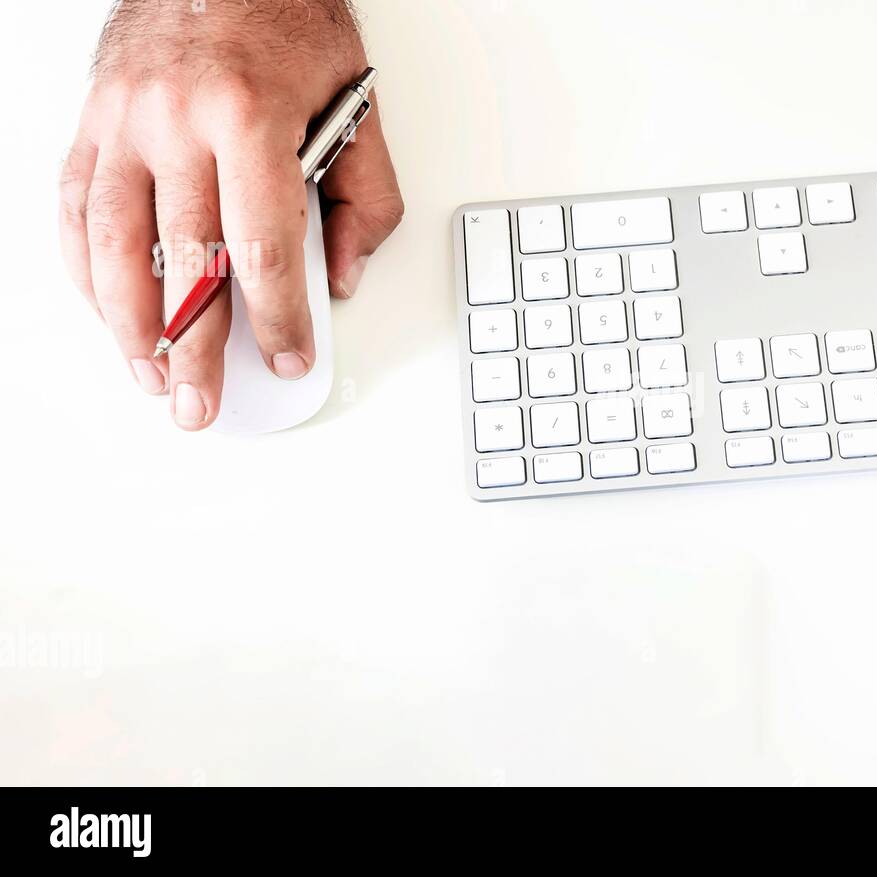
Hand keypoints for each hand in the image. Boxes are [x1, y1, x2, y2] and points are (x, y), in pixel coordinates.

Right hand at [59, 0, 403, 428]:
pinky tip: (106, 310)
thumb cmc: (289, 25)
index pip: (263, 250)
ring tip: (148, 375)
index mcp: (249, 119)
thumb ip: (366, 200)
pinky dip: (86, 267)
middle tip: (201, 403)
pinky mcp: (93, 119)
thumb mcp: (357, 105)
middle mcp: (176, 121)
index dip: (277, 318)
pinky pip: (76, 205)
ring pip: (113, 244)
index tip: (288, 357)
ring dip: (128, 323)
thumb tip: (342, 276)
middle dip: (194, 347)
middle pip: (183, 262)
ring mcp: (123, 120)